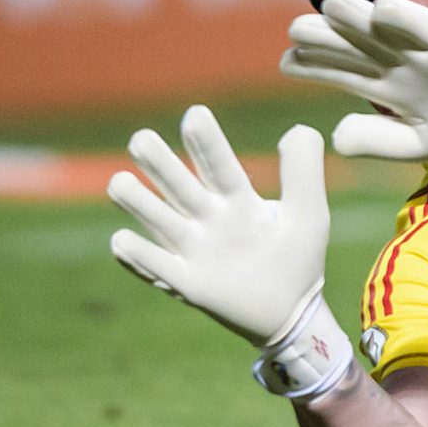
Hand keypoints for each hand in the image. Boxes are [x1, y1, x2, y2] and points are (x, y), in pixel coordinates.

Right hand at [109, 107, 329, 349]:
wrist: (292, 312)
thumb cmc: (298, 258)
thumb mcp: (309, 213)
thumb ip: (304, 172)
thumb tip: (299, 128)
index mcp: (237, 199)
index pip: (219, 165)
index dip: (207, 142)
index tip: (195, 114)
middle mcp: (209, 219)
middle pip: (180, 187)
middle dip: (161, 165)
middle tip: (141, 139)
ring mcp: (195, 250)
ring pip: (161, 221)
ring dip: (139, 203)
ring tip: (117, 181)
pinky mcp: (188, 283)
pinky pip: (158, 268)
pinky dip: (139, 257)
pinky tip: (121, 240)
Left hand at [280, 0, 427, 160]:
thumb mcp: (418, 147)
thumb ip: (379, 143)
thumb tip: (335, 133)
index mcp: (385, 85)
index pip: (338, 70)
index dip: (310, 65)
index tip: (288, 61)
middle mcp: (397, 61)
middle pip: (350, 44)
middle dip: (322, 36)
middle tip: (299, 32)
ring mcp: (422, 49)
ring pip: (378, 28)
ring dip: (354, 17)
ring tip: (331, 9)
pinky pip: (423, 25)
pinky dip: (403, 16)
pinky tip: (383, 10)